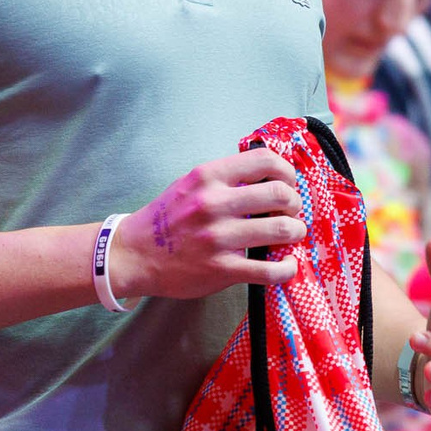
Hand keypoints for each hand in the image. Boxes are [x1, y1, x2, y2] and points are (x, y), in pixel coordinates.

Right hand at [109, 149, 306, 300]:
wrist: (134, 255)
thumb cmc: (166, 219)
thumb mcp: (190, 184)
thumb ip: (224, 178)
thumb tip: (267, 177)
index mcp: (208, 177)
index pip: (264, 160)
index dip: (286, 171)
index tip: (288, 183)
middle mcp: (214, 203)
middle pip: (280, 194)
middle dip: (295, 204)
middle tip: (291, 212)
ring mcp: (218, 238)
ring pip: (282, 230)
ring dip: (295, 232)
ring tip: (291, 235)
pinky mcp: (222, 269)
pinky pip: (270, 269)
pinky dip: (286, 268)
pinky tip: (286, 266)